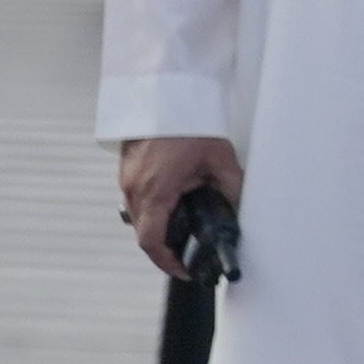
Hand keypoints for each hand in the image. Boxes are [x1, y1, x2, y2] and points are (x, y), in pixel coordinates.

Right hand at [115, 134, 240, 277]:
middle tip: (188, 256)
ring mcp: (127, 179)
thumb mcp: (220, 159)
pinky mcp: (128, 171)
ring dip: (159, 230)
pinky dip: (153, 212)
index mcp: (156, 189)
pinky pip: (138, 202)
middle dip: (165, 249)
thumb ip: (231, 188)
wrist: (163, 94)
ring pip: (139, 218)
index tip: (184, 270)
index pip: (152, 240)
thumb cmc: (187, 122)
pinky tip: (175, 209)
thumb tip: (237, 209)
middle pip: (144, 233)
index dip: (167, 262)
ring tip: (185, 234)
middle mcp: (134, 188)